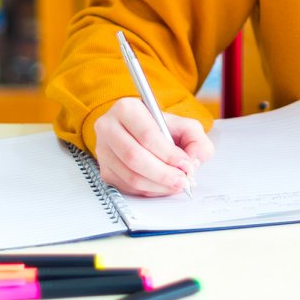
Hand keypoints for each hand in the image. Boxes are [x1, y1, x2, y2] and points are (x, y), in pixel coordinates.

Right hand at [93, 97, 215, 196]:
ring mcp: (103, 150)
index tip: (186, 164)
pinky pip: (127, 186)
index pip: (147, 135)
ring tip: (176, 184)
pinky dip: (149, 191)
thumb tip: (193, 161)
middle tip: (183, 180)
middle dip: (164, 174)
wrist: (142, 133)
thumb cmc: (162, 129)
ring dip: (158, 185)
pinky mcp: (104, 169)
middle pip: (134, 157)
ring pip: (130, 176)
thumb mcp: (186, 126)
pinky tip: (163, 186)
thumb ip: (197, 141)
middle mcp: (108, 127)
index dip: (169, 154)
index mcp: (127, 109)